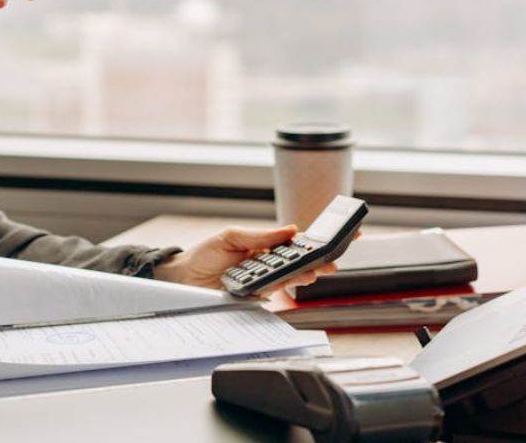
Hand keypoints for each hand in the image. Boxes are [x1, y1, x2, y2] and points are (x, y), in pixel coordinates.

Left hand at [151, 224, 339, 296]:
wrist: (183, 277)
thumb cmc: (204, 255)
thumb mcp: (231, 236)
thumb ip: (260, 236)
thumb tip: (289, 230)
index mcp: (265, 247)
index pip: (296, 243)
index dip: (319, 239)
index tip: (342, 232)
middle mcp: (268, 265)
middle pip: (300, 263)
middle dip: (320, 260)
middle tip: (334, 257)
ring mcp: (264, 282)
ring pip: (292, 278)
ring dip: (307, 273)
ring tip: (319, 268)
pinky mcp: (256, 296)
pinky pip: (275, 290)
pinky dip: (287, 284)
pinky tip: (297, 279)